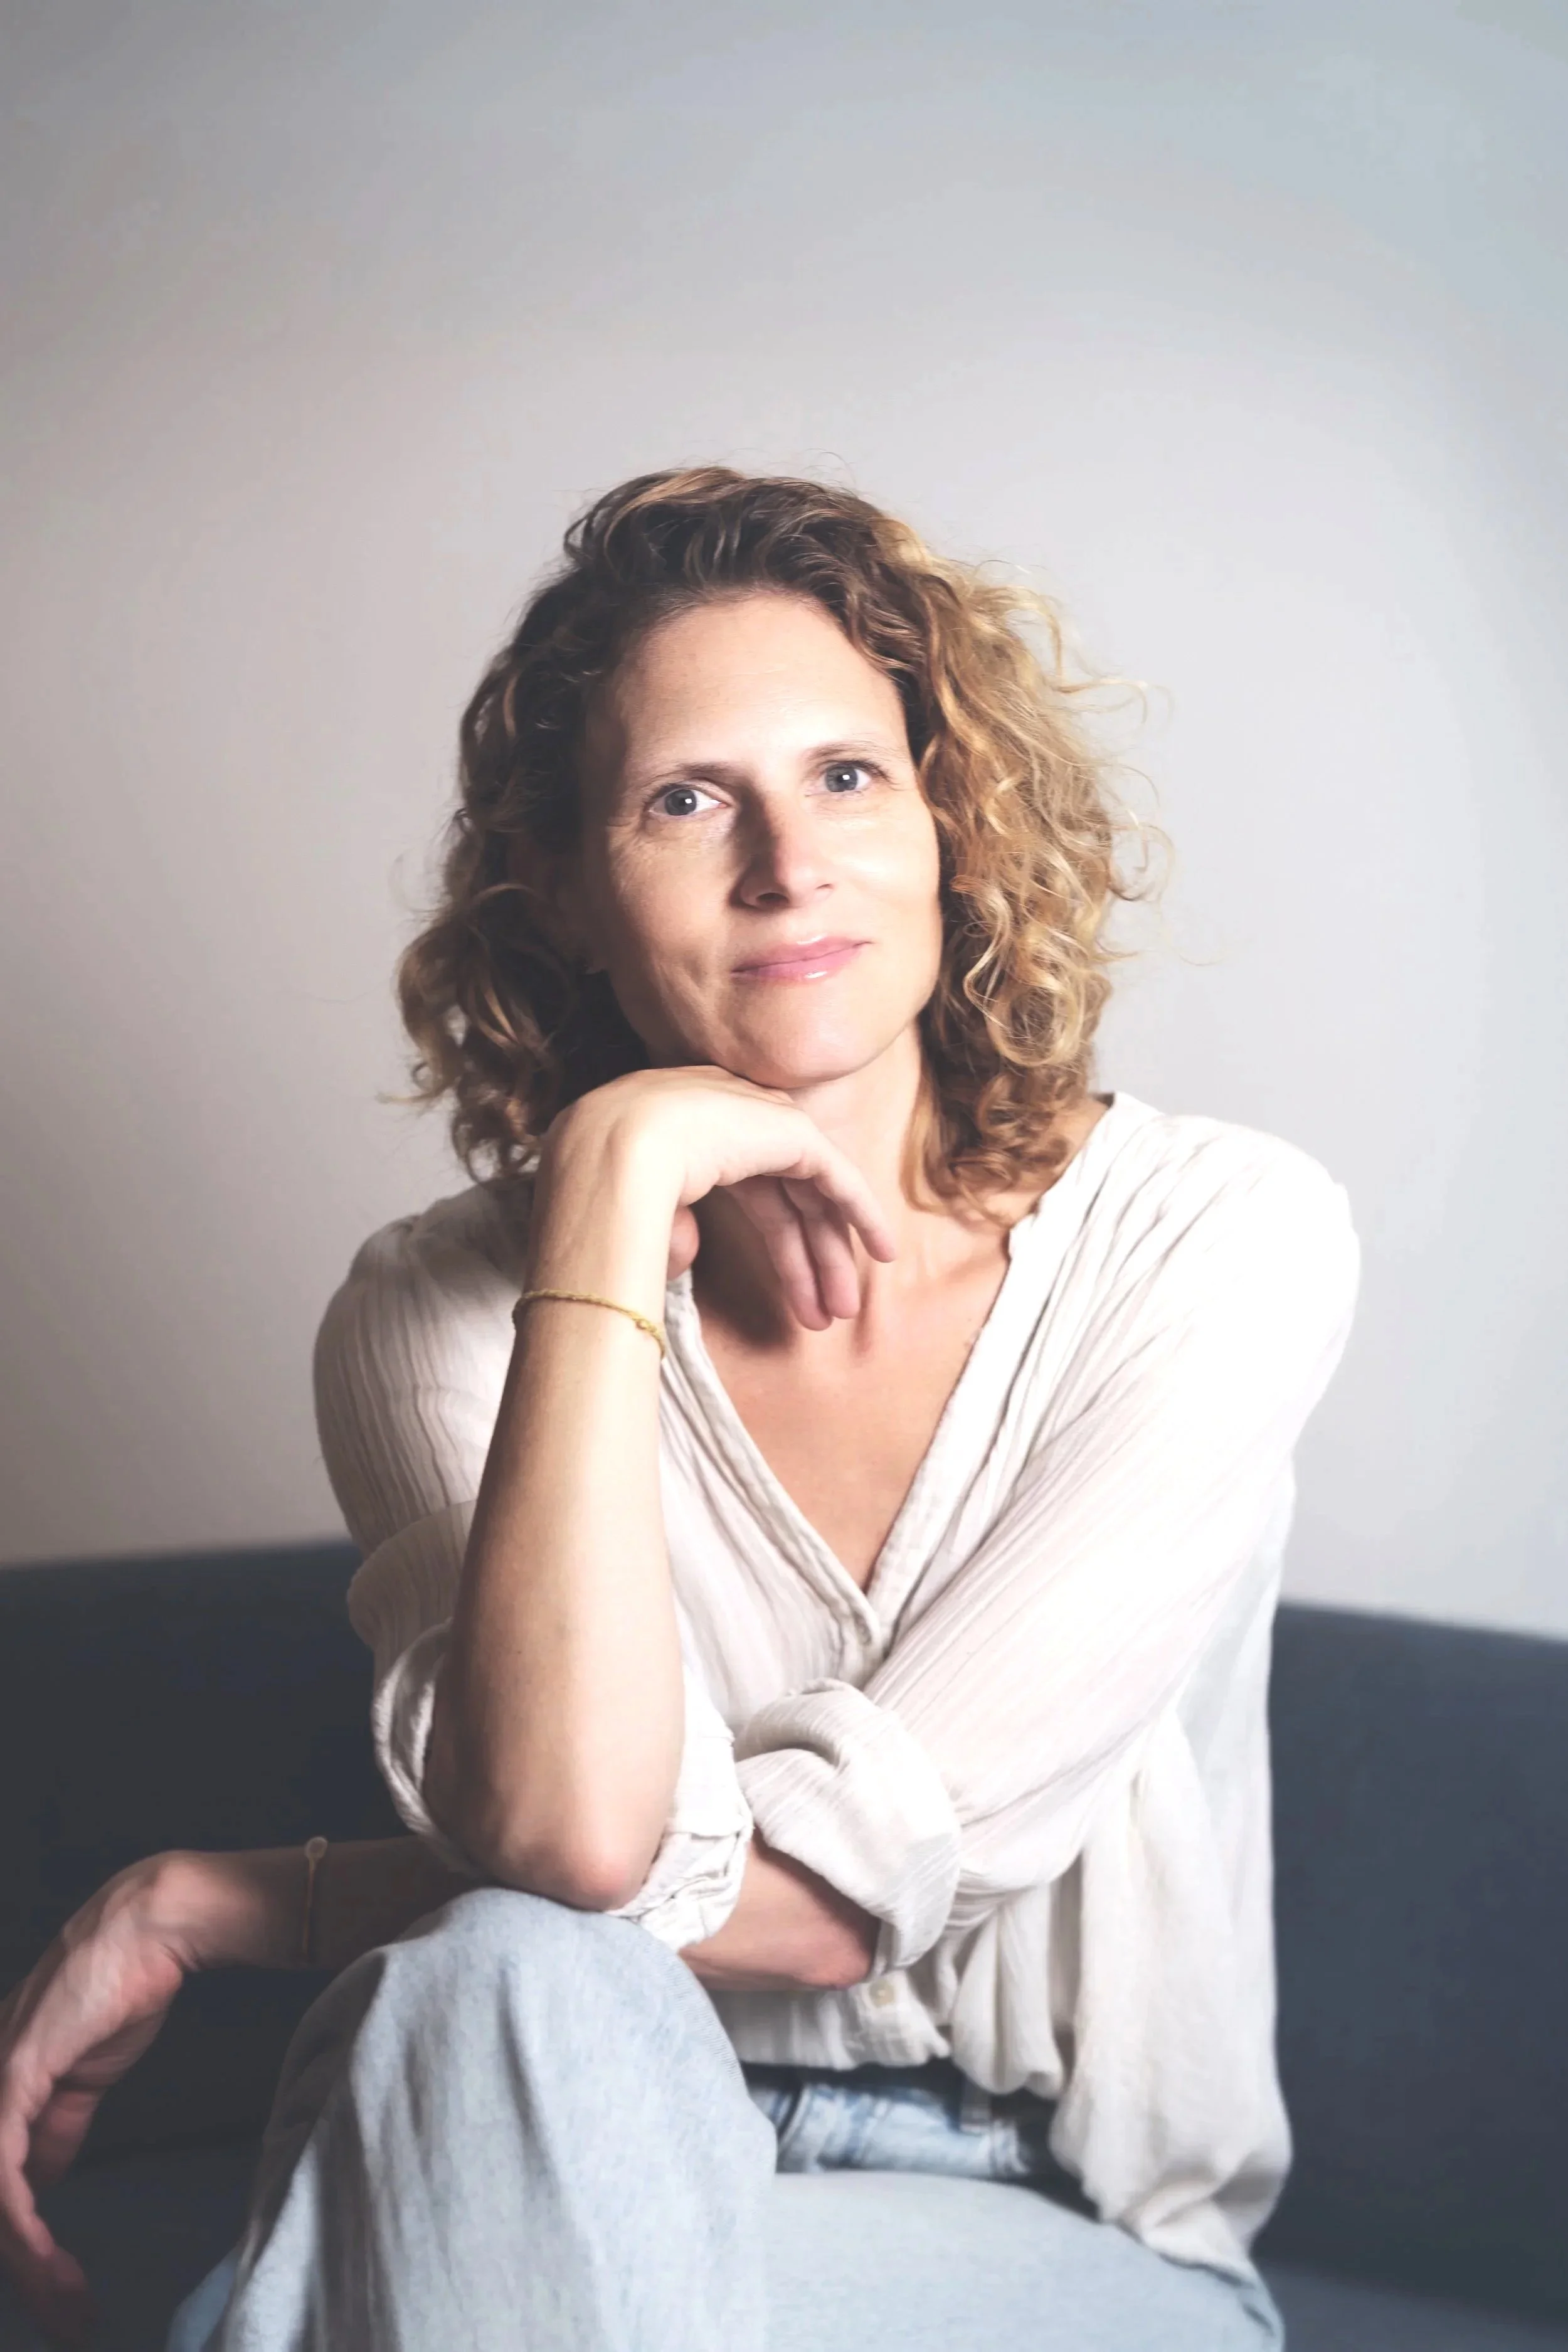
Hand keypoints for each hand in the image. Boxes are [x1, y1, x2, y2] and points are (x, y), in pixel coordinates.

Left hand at [0, 1856, 191, 2347]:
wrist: (149, 1929)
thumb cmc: (121, 1986)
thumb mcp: (83, 2076)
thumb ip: (54, 2126)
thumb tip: (36, 2183)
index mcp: (0, 2094)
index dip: (21, 2248)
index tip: (60, 2294)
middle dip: (26, 2272)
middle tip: (68, 2317)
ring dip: (29, 2264)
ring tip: (68, 2304)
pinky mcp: (13, 2081)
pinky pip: (4, 2176)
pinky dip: (23, 2228)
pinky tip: (47, 2260)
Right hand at [544, 1067, 897, 1329]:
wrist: (617, 1149)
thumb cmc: (606, 1185)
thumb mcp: (638, 1214)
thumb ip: (668, 1228)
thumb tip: (685, 1257)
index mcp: (695, 1136)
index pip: (753, 1197)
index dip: (777, 1249)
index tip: (789, 1297)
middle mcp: (735, 1122)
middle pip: (785, 1202)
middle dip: (803, 1262)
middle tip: (819, 1317)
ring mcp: (763, 1121)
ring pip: (812, 1196)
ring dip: (829, 1254)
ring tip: (843, 1310)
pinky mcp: (791, 1131)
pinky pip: (836, 1178)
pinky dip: (861, 1212)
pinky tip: (881, 1251)